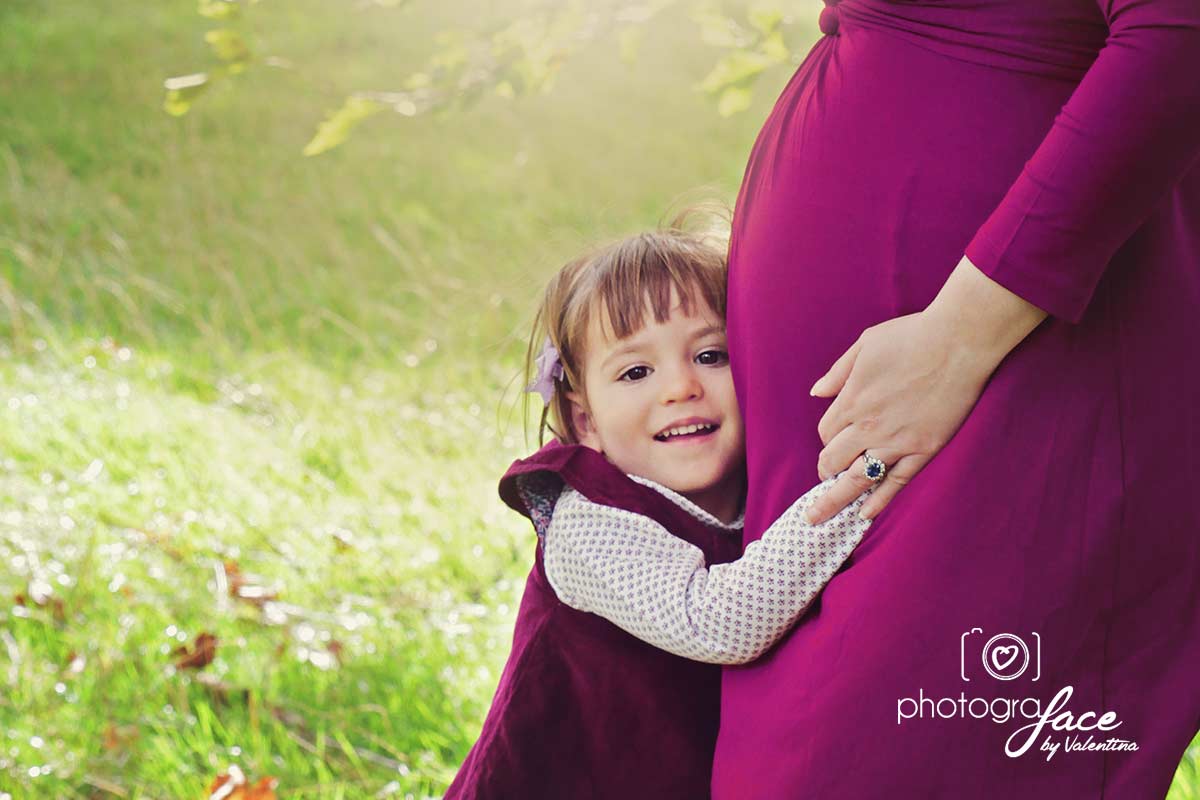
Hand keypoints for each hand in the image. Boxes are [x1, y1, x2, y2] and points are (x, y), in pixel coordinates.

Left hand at [803, 310, 996, 523]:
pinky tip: (864, 515)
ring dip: (836, 500)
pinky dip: (878, 501)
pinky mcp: (924, 449)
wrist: (959, 341)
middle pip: (834, 461)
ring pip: (858, 479)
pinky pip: (895, 483)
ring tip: (820, 517)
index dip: (827, 440)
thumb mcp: (865, 344)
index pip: (826, 433)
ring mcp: (897, 441)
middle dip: (826, 472)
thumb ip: (838, 372)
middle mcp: (869, 425)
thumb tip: (816, 393)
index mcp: (852, 400)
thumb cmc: (912, 336)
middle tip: (825, 480)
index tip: (834, 441)